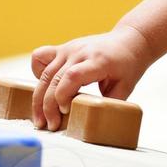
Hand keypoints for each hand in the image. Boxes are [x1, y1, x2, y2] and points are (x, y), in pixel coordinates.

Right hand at [29, 24, 152, 129]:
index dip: (63, 95)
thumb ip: (109, 103)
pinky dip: (37, 74)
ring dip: (38, 97)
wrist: (130, 40)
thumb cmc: (129, 65)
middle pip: (54, 78)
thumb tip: (94, 123)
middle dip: (48, 105)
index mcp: (98, 61)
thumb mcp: (125, 86)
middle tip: (50, 125)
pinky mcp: (62, 48)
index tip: (65, 112)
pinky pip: (39, 57)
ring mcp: (69, 48)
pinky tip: (45, 88)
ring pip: (44, 73)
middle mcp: (80, 52)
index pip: (72, 76)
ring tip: (40, 118)